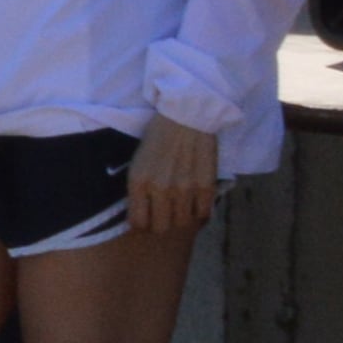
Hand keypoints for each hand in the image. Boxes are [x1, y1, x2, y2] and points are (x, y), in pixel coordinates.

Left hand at [128, 111, 221, 233]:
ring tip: (180, 206)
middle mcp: (160, 189)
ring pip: (182, 223)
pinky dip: (199, 212)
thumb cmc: (158, 136)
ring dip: (180, 217)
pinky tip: (195, 202)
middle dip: (160, 224)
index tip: (145, 220)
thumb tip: (142, 213)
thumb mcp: (137, 161)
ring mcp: (184, 189)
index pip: (138, 222)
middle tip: (163, 215)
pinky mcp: (205, 186)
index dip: (141, 225)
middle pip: (161, 228)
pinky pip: (202, 214)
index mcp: (139, 181)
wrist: (185, 115)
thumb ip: (139, 188)